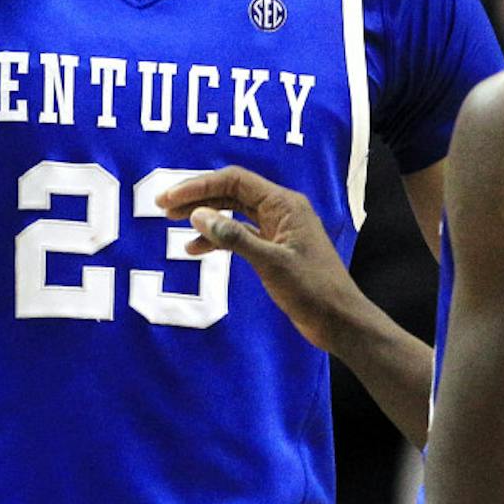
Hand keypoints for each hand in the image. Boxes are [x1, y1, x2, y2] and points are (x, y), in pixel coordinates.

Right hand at [157, 166, 363, 353]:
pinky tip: (195, 250)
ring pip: (233, 212)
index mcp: (284, 204)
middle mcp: (280, 210)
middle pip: (231, 192)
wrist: (340, 321)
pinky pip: (240, 234)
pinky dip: (217, 239)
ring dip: (204, 216)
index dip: (198, 186)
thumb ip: (234, 237)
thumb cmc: (312, 290)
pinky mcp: (274, 248)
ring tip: (172, 223)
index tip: (169, 198)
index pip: (234, 181)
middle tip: (162, 207)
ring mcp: (277, 229)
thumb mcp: (271, 263)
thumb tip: (199, 214)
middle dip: (197, 197)